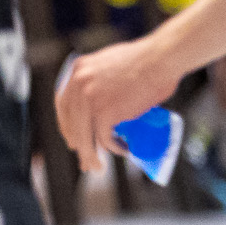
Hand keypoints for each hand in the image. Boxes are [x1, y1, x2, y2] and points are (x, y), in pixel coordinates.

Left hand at [56, 39, 179, 171]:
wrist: (161, 58)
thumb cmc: (147, 60)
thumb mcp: (111, 63)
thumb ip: (101, 79)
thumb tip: (105, 98)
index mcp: (78, 69)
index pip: (64, 103)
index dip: (66, 122)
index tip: (71, 136)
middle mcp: (78, 83)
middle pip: (70, 121)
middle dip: (76, 142)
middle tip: (83, 158)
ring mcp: (90, 99)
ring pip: (84, 134)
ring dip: (89, 154)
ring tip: (97, 166)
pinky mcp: (105, 112)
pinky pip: (104, 138)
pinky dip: (112, 149)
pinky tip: (122, 151)